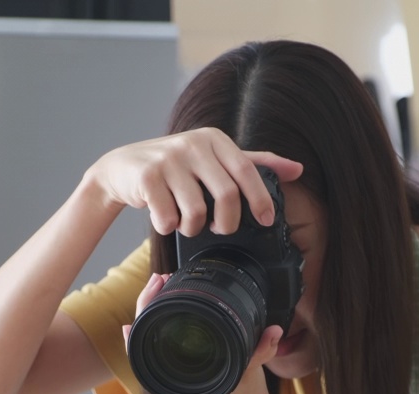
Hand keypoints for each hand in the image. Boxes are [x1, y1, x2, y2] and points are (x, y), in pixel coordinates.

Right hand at [86, 127, 301, 236]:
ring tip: (187, 225)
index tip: (265, 220)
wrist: (122, 168)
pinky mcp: (146, 176)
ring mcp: (168, 159)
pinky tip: (164, 220)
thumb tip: (296, 170)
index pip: (247, 171)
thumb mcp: (213, 158)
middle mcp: (193, 144)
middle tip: (221, 229)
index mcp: (214, 139)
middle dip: (227, 222)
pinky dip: (168, 227)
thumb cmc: (175, 167)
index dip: (260, 199)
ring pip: (196, 211)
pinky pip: (168, 216)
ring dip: (193, 228)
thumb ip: (253, 163)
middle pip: (227, 195)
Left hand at [123, 273, 285, 393]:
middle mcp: (173, 381)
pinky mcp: (181, 376)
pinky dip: (161, 327)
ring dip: (153, 314)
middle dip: (148, 304)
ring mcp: (174, 379)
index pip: (148, 343)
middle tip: (158, 279)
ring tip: (160, 287)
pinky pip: (163, 348)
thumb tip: (274, 331)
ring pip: (151, 342)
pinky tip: (161, 308)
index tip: (153, 290)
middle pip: (144, 337)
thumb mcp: (253, 375)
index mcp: (182, 382)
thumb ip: (261, 351)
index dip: (147, 312)